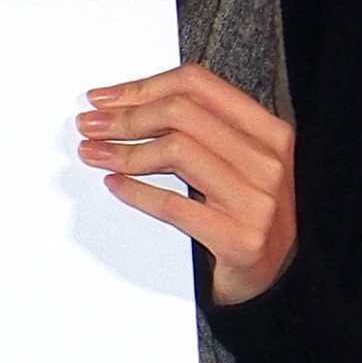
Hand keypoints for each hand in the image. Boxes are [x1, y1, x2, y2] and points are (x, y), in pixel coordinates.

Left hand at [81, 63, 291, 303]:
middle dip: (125, 117)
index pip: (199, 85)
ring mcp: (257, 199)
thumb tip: (128, 106)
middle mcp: (268, 159)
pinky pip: (174, 205)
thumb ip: (202, 133)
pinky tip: (114, 185)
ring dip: (124, 152)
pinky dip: (136, 192)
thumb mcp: (237, 164)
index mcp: (269, 132)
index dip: (143, 87)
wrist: (273, 277)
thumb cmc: (246, 214)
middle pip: (182, 114)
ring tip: (94, 155)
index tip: (104, 98)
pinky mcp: (239, 238)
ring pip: (176, 151)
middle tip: (88, 127)